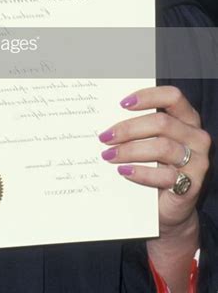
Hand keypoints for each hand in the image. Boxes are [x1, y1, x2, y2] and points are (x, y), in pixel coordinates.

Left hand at [98, 85, 210, 233]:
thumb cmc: (156, 165)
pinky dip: (140, 172)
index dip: (148, 96)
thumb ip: (139, 127)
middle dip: (128, 129)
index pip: (173, 97)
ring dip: (130, 151)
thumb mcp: (150, 141)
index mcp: (187, 119)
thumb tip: (106, 118)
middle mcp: (196, 137)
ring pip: (162, 147)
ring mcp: (197, 161)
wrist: (168, 207)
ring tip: (109, 156)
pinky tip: (123, 172)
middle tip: (105, 137)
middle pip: (162, 122)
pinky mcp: (191, 185)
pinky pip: (164, 175)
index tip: (122, 104)